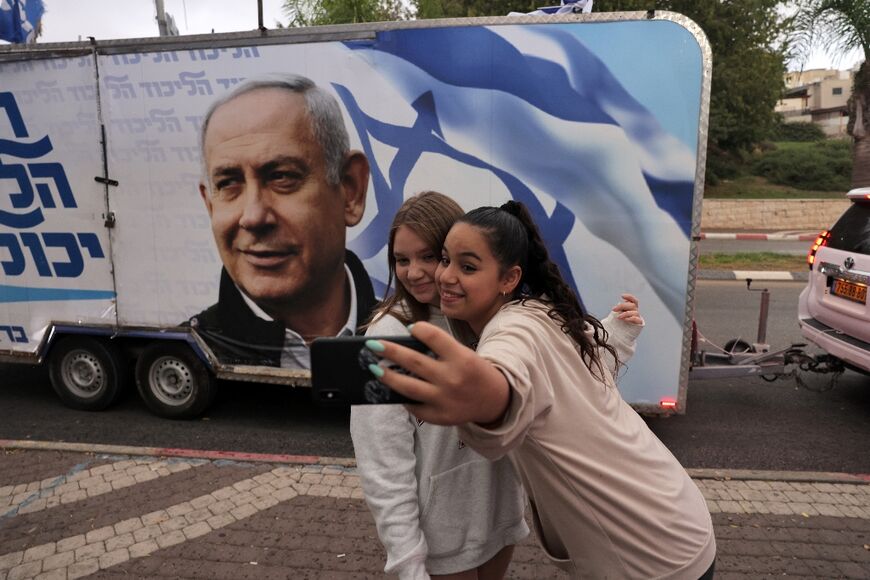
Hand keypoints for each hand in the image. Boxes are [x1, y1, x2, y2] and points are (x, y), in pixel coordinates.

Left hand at [365, 321, 510, 425]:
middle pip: (414, 362)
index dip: (419, 329)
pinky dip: (402, 398)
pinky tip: (393, 389)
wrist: (496, 400)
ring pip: (408, 387)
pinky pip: (414, 407)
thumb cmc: (474, 372)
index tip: (409, 328)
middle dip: (389, 351)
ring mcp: (445, 400)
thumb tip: (404, 345)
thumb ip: (439, 351)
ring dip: (388, 376)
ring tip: (373, 368)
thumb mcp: (464, 355)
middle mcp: (452, 378)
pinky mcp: (440, 417)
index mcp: (461, 358)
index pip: (434, 337)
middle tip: (372, 345)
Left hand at [612, 293, 643, 325]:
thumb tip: (615, 309)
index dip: (629, 297)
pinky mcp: (638, 323)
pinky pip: (636, 319)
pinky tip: (625, 319)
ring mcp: (637, 316)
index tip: (622, 296)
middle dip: (622, 306)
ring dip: (625, 314)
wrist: (625, 330)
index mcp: (632, 307)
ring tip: (618, 317)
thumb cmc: (621, 321)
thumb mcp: (619, 313)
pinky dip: (631, 318)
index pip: (633, 300)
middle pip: (632, 305)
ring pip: (634, 312)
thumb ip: (619, 310)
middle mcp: (635, 310)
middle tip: (613, 309)